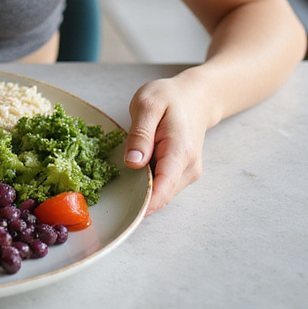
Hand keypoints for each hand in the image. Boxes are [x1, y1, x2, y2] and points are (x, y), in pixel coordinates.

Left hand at [122, 75, 210, 214]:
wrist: (195, 98)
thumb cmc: (170, 98)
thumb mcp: (148, 105)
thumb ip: (140, 133)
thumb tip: (134, 163)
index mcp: (180, 151)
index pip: (164, 188)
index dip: (144, 204)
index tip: (123, 211)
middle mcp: (189, 168)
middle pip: (161, 196)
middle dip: (138, 197)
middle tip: (112, 189)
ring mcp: (188, 173)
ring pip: (161, 194)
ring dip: (142, 189)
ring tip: (126, 170)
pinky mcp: (183, 174)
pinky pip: (162, 186)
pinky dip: (148, 183)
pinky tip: (137, 168)